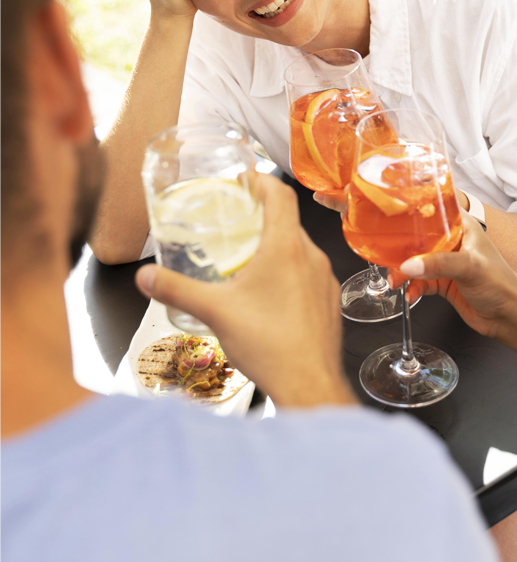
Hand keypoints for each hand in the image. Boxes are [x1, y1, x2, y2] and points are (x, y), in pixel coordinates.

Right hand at [135, 174, 353, 407]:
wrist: (308, 382)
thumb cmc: (268, 344)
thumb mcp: (214, 312)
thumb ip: (175, 289)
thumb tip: (145, 276)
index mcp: (286, 248)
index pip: (281, 195)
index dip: (262, 180)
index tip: (244, 179)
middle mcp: (311, 257)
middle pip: (289, 221)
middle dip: (262, 216)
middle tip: (236, 220)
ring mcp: (324, 279)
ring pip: (299, 249)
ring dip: (275, 245)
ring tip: (247, 257)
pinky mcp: (328, 300)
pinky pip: (308, 273)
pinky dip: (288, 271)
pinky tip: (268, 292)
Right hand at [393, 216, 516, 340]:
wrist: (508, 315)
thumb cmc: (501, 284)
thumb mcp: (470, 267)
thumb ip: (439, 264)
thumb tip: (410, 264)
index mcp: (464, 227)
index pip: (436, 210)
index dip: (416, 211)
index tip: (395, 215)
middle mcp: (454, 243)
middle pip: (420, 239)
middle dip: (402, 249)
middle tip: (389, 258)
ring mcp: (448, 263)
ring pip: (418, 262)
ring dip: (404, 271)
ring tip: (396, 280)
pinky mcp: (444, 283)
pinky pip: (421, 282)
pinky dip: (413, 288)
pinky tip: (410, 294)